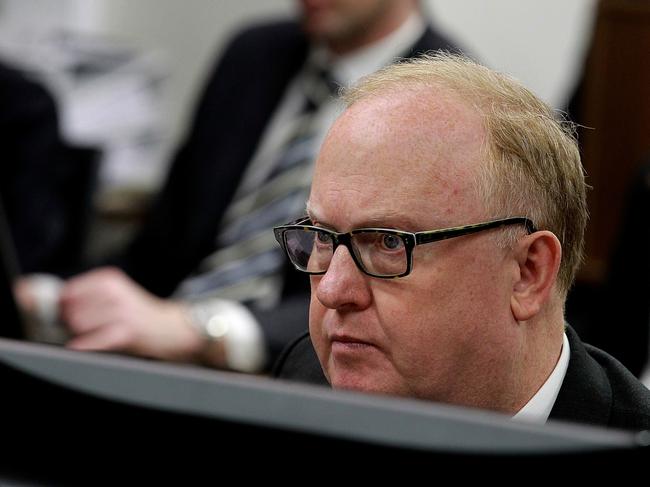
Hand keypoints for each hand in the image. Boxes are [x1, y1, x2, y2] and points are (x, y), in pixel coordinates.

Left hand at [59, 267, 204, 361]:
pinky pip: (91, 341)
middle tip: (89, 326)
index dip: (65, 305)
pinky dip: (84, 346)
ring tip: (99, 333)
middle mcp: (115, 292)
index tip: (72, 312)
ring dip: (82, 334)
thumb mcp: (116, 293)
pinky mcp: (125, 333)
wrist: (171, 328)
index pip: (69, 291)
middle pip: (71, 309)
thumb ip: (88, 295)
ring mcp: (121, 313)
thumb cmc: (139, 314)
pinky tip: (87, 346)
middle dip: (73, 321)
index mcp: (110, 279)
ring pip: (79, 325)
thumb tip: (57, 304)